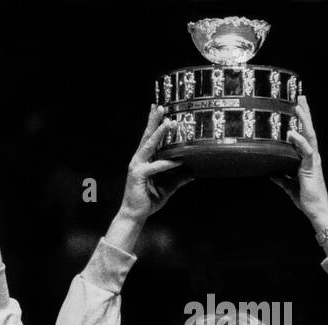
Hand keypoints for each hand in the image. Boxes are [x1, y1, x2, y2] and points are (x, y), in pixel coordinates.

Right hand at [118, 106, 191, 221]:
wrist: (135, 215)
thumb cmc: (148, 200)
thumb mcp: (168, 187)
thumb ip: (178, 179)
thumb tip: (193, 173)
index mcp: (144, 160)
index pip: (149, 138)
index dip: (153, 124)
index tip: (159, 110)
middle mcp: (139, 160)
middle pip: (147, 137)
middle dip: (154, 121)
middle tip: (160, 106)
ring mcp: (137, 167)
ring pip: (149, 146)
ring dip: (158, 133)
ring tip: (168, 122)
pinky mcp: (138, 176)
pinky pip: (154, 166)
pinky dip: (166, 163)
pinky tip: (177, 160)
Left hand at [270, 97, 327, 222]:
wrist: (316, 210)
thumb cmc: (306, 198)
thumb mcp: (289, 186)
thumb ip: (282, 178)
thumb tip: (271, 173)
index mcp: (307, 158)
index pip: (304, 135)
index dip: (301, 121)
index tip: (296, 107)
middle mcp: (312, 156)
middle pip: (308, 129)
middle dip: (304, 113)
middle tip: (300, 96)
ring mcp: (313, 160)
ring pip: (309, 135)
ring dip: (304, 120)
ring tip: (298, 106)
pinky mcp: (311, 168)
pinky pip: (306, 151)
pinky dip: (299, 142)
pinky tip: (292, 133)